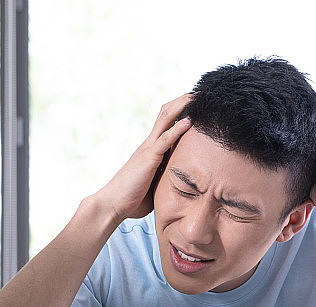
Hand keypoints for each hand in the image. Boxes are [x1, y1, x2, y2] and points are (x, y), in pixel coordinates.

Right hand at [96, 94, 192, 222]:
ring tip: (197, 96)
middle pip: (167, 113)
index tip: (197, 103)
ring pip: (166, 119)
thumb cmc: (133, 198)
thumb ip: (167, 176)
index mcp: (152, 149)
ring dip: (182, 106)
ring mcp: (148, 149)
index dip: (181, 109)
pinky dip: (177, 129)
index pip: (167, 121)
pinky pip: (164, 140)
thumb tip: (183, 181)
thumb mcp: (156, 183)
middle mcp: (149, 144)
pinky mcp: (148, 159)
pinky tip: (190, 121)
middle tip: (201, 92)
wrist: (113, 204)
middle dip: (184, 100)